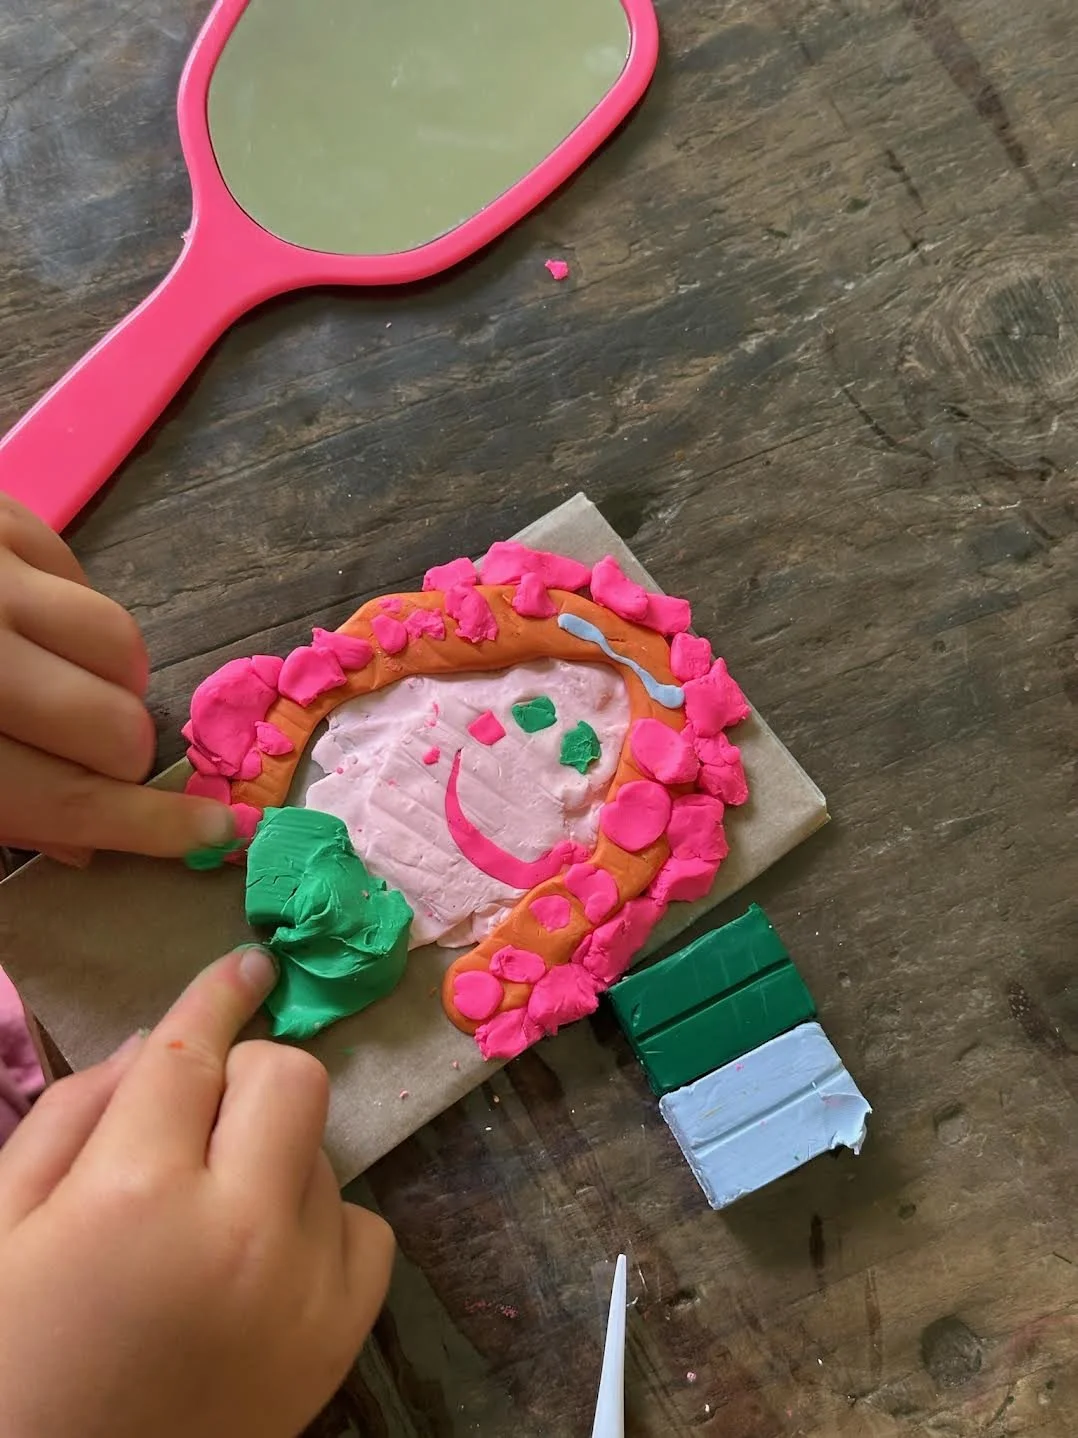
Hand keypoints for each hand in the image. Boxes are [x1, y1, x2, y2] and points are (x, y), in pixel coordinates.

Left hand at [0, 495, 233, 859]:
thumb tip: (86, 842)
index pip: (66, 799)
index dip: (150, 828)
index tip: (220, 837)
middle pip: (113, 727)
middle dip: (119, 758)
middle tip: (87, 758)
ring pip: (118, 645)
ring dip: (111, 682)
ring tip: (65, 688)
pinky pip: (83, 580)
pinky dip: (73, 618)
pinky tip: (29, 629)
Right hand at [0, 945, 394, 1437]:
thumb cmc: (10, 1364)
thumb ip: (68, 1120)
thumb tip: (152, 1046)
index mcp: (135, 1193)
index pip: (193, 1050)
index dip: (217, 994)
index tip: (248, 964)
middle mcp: (239, 1229)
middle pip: (290, 1079)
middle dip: (242, 1077)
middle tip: (195, 1120)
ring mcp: (304, 1288)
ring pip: (323, 1151)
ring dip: (271, 1154)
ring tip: (210, 1213)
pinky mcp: (342, 1340)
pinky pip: (363, 1227)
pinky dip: (317, 1223)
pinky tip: (263, 1257)